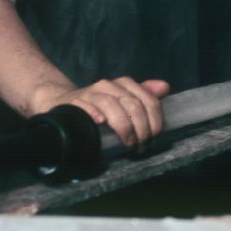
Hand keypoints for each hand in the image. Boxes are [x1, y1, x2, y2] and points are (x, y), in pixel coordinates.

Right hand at [45, 77, 170, 148]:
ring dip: (123, 127)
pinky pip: (85, 106)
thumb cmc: (100, 105)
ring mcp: (90, 93)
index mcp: (124, 84)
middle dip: (141, 128)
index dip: (154, 120)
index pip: (147, 99)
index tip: (154, 137)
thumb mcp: (124, 99)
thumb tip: (165, 87)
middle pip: (132, 103)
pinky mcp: (74, 103)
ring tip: (129, 143)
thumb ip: (144, 94)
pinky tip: (100, 123)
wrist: (64, 102)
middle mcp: (108, 85)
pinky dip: (94, 114)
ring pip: (111, 104)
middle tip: (142, 145)